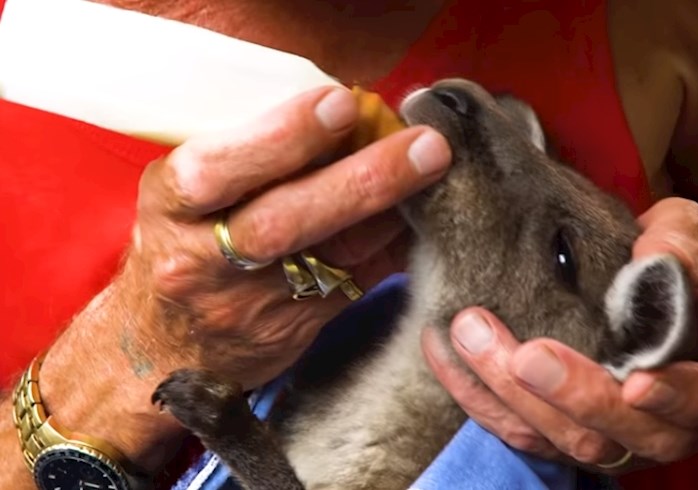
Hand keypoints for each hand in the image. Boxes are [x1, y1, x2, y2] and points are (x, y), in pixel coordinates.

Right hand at [35, 86, 450, 470]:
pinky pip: (357, 283)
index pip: (216, 170)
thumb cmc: (178, 248)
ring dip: (391, 211)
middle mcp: (205, 259)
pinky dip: (393, 246)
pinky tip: (423, 219)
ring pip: (334, 256)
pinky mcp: (293, 329)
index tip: (339, 103)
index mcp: (170, 208)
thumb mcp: (180, 197)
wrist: (161, 350)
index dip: (280, 137)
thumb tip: (339, 112)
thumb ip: (240, 158)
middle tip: (423, 147)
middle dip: (360, 179)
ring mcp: (251, 303)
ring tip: (434, 171)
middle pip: (284, 222)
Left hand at [421, 197, 697, 472]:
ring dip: (512, 395)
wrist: (639, 284)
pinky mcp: (563, 428)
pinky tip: (444, 350)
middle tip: (524, 353)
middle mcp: (674, 419)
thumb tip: (654, 260)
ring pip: (566, 441)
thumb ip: (684, 243)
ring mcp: (616, 432)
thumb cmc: (680, 264)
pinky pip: (520, 430)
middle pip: (629, 435)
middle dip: (572, 397)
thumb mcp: (694, 236)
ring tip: (471, 336)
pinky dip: (479, 396)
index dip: (681, 397)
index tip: (637, 381)